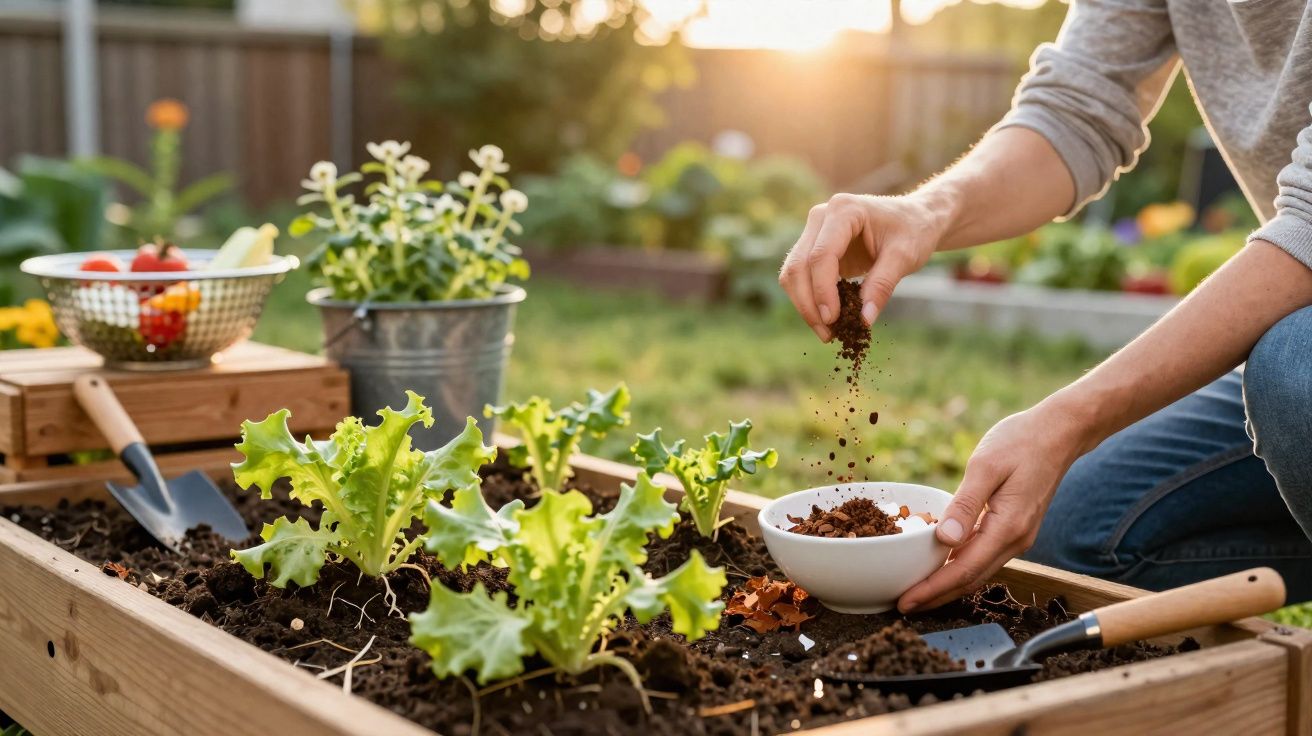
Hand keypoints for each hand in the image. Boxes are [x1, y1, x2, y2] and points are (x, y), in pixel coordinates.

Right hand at [778, 193, 946, 341]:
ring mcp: (814, 231)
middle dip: (808, 304)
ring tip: (827, 332)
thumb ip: (882, 285)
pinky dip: (809, 300)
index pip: (821, 255)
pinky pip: (801, 277)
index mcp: (844, 210)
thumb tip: (864, 320)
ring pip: (792, 273)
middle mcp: (821, 217)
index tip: (832, 320)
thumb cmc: (913, 231)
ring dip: (804, 305)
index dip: (822, 291)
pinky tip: (827, 320)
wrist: (915, 218)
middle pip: (799, 265)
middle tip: (828, 335)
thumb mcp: (905, 257)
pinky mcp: (814, 247)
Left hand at [897, 399, 1092, 612]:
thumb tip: (945, 540)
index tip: (906, 601)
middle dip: (936, 596)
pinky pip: (984, 557)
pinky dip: (961, 568)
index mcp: (1007, 528)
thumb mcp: (986, 466)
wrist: (1059, 432)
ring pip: (978, 572)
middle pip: (971, 580)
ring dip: (948, 586)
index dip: (933, 589)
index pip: (964, 570)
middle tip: (903, 606)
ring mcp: (1018, 537)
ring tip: (917, 592)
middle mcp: (1016, 540)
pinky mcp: (1015, 529)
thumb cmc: (1021, 442)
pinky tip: (941, 567)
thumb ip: (966, 504)